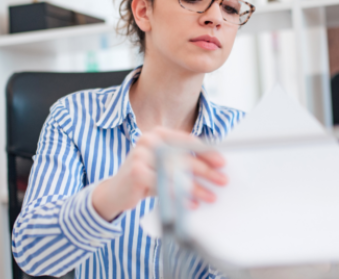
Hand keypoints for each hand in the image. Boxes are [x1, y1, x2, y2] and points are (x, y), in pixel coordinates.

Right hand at [91, 127, 227, 221]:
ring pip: (176, 172)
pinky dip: (180, 196)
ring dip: (196, 187)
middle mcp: (149, 140)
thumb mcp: (164, 165)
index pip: (187, 141)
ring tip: (210, 196)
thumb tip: (213, 168)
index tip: (222, 162)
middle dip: (206, 170)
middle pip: (184, 156)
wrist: (115, 192)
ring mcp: (140, 154)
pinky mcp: (136, 171)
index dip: (206, 151)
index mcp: (158, 134)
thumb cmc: (145, 177)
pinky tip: (192, 204)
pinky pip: (164, 185)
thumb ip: (183, 161)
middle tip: (222, 180)